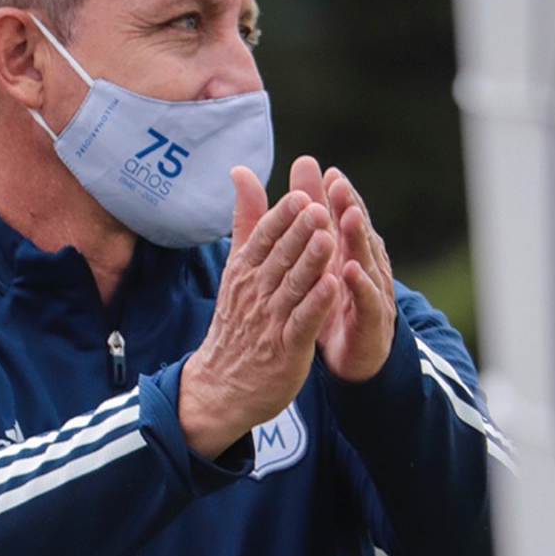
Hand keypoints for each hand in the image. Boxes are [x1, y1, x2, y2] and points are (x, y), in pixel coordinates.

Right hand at [179, 167, 338, 458]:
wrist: (222, 384)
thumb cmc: (238, 318)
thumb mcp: (237, 265)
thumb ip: (246, 219)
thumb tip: (242, 171)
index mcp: (245, 269)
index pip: (264, 237)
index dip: (282, 217)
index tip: (300, 195)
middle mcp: (256, 291)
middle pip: (280, 257)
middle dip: (299, 233)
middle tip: (318, 208)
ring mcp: (270, 320)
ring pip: (293, 285)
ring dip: (310, 262)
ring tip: (329, 239)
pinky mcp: (285, 348)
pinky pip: (302, 322)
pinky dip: (315, 304)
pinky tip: (332, 286)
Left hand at [288, 157, 396, 381]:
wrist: (352, 357)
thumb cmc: (334, 302)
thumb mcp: (319, 264)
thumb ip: (310, 223)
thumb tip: (301, 173)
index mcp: (349, 254)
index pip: (344, 220)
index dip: (338, 197)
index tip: (329, 173)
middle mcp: (364, 268)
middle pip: (357, 234)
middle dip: (349, 208)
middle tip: (339, 184)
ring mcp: (371, 294)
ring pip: (365, 262)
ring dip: (357, 239)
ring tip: (347, 216)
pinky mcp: (371, 322)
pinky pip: (365, 302)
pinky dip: (359, 286)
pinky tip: (350, 271)